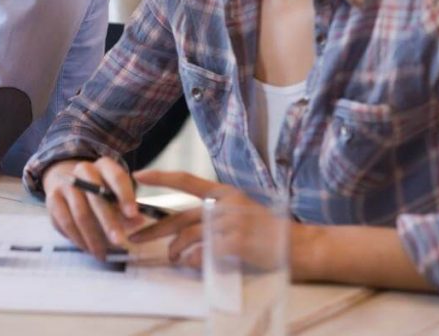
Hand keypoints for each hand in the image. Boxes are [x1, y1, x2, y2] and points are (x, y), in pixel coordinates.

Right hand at [42, 157, 143, 260]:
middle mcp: (83, 170)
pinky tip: (87, 249)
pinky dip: (77, 238)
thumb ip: (127, 208)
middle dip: (109, 221)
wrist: (68, 180)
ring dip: (92, 236)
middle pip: (96, 196)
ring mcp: (65, 184)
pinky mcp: (52, 199)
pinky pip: (65, 222)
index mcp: (104, 166)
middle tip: (120, 241)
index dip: (125, 195)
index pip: (116, 177)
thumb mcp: (116, 193)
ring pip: (80, 213)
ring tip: (102, 253)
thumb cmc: (100, 190)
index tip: (134, 214)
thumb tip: (139, 221)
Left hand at [127, 170, 265, 268]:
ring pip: (189, 236)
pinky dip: (195, 260)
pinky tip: (193, 264)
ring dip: (176, 250)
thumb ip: (215, 214)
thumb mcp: (241, 210)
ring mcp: (232, 223)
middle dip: (154, 229)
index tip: (138, 174)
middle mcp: (225, 204)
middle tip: (134, 237)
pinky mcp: (238, 243)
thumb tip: (185, 229)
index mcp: (224, 193)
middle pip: (180, 216)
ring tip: (174, 258)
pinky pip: (205, 252)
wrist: (304, 245)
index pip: (186, 180)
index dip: (161, 177)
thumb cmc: (270, 231)